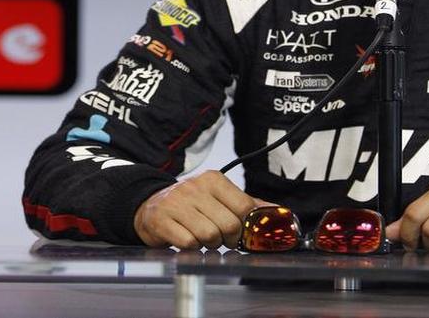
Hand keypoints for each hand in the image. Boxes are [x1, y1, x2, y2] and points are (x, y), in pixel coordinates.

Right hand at [133, 170, 264, 249]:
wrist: (150, 206)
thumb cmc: (190, 205)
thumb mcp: (218, 198)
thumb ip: (248, 204)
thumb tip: (278, 212)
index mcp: (213, 180)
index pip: (244, 207)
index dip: (247, 227)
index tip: (241, 232)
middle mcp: (195, 188)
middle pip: (229, 225)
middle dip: (227, 238)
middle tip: (219, 237)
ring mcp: (176, 203)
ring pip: (210, 235)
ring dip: (209, 244)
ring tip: (201, 237)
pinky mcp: (161, 220)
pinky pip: (189, 243)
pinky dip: (192, 247)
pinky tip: (187, 239)